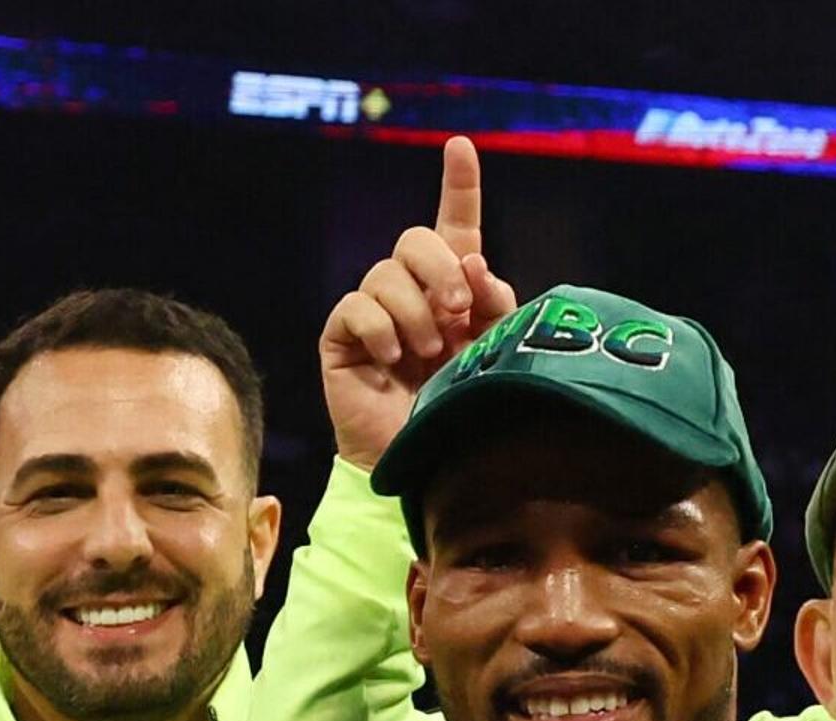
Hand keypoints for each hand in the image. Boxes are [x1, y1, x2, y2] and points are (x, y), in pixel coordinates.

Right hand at [320, 136, 518, 472]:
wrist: (422, 458)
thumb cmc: (458, 407)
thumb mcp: (491, 349)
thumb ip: (493, 301)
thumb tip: (474, 261)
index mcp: (451, 286)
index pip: (454, 223)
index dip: (458, 184)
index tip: (460, 147)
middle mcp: (409, 290)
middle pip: (416, 240)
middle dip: (440, 270)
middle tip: (457, 313)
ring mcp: (372, 310)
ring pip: (387, 273)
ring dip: (415, 313)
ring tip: (426, 355)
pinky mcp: (343, 335)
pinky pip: (358, 306)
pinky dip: (381, 329)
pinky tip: (391, 358)